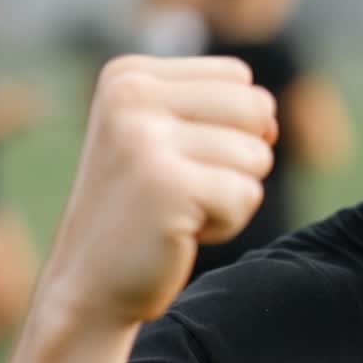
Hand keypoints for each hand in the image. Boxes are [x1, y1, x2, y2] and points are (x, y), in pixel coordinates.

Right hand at [41, 55, 276, 327]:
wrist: (91, 287)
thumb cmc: (144, 209)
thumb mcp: (170, 136)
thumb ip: (224, 109)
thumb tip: (272, 125)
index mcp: (128, 76)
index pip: (238, 77)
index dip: (229, 125)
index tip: (175, 159)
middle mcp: (129, 96)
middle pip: (257, 107)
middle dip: (240, 157)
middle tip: (184, 188)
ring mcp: (143, 139)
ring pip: (258, 154)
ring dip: (231, 193)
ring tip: (178, 210)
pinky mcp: (166, 185)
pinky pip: (248, 195)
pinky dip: (227, 222)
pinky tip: (180, 232)